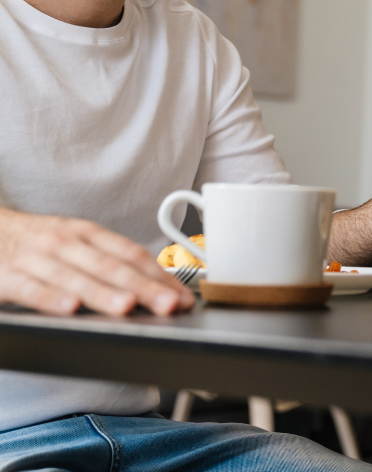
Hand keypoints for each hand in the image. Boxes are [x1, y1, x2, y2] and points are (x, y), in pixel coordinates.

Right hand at [0, 207, 194, 316]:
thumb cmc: (38, 243)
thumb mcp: (76, 243)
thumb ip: (109, 263)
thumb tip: (154, 286)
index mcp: (88, 234)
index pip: (132, 255)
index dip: (159, 276)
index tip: (182, 297)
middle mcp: (66, 242)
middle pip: (111, 267)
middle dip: (143, 287)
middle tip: (167, 304)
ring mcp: (36, 257)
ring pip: (75, 277)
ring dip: (103, 293)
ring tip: (127, 306)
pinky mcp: (6, 276)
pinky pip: (31, 288)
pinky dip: (50, 298)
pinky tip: (69, 308)